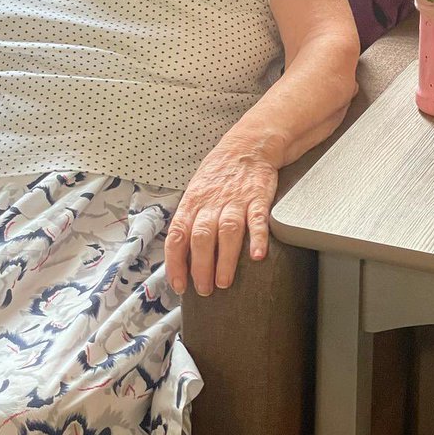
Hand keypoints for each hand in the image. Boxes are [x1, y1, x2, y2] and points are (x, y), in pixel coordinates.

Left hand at [163, 139, 278, 296]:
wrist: (248, 145)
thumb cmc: (220, 172)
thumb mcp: (196, 190)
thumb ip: (189, 219)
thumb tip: (179, 254)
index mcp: (193, 202)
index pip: (177, 235)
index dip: (175, 262)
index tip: (179, 284)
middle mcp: (212, 202)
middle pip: (201, 237)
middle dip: (201, 267)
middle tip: (204, 290)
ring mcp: (236, 200)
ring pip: (227, 231)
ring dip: (225, 259)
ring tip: (225, 281)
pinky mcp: (258, 198)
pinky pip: (257, 219)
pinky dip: (258, 238)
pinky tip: (257, 255)